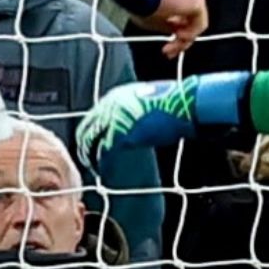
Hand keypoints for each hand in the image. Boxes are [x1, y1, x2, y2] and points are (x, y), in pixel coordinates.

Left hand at [77, 79, 201, 162]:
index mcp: (114, 97)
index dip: (91, 135)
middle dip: (86, 147)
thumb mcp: (146, 100)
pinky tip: (104, 172)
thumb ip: (131, 112)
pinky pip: (104, 152)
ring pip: (91, 142)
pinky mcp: (122, 133)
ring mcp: (113, 119)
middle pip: (86, 130)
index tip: (92, 146)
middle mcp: (109, 106)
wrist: (183, 102)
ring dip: (91, 158)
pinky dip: (102, 163)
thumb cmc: (173, 104)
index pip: (92, 118)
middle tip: (89, 161)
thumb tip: (129, 127)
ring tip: (96, 169)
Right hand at [135, 0, 207, 58]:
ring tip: (169, 47)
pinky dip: (189, 35)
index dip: (176, 32)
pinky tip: (176, 36)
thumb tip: (175, 32)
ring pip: (196, 25)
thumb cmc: (141, 2)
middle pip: (192, 21)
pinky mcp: (197, 2)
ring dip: (182, 40)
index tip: (167, 47)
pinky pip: (199, 25)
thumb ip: (169, 25)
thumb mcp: (155, 19)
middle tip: (168, 52)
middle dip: (180, 40)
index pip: (185, 15)